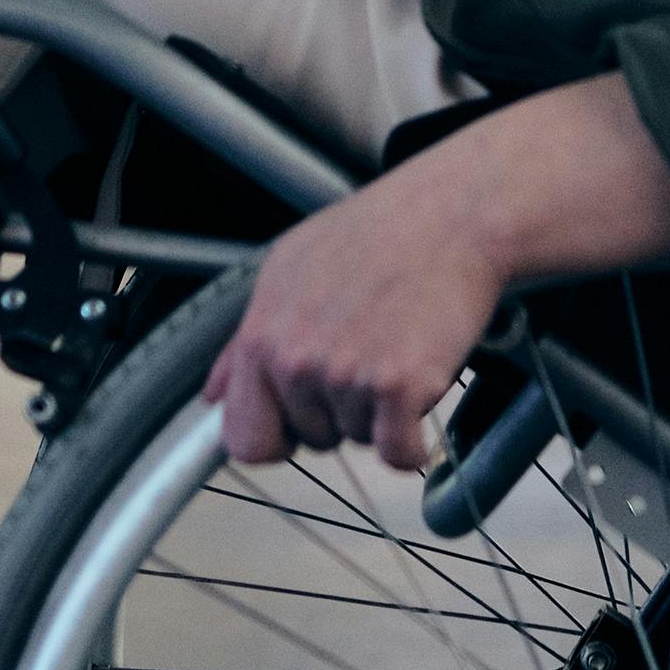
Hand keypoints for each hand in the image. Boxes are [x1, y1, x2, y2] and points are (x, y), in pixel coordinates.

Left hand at [208, 76, 669, 473]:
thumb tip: (213, 395)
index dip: (276, 436)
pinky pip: (401, 455)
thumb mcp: (290, 270)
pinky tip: (424, 386)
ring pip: (358, 441)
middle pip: (310, 441)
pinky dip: (417, 440)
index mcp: (263, 331)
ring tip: (399, 345)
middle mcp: (295, 358)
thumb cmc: (381, 234)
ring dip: (382, 412)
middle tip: (369, 355)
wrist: (455, 214)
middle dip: (338, 414)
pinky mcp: (398, 389)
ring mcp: (345, 376)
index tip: (299, 425)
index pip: (243, 437)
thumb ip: (245, 343)